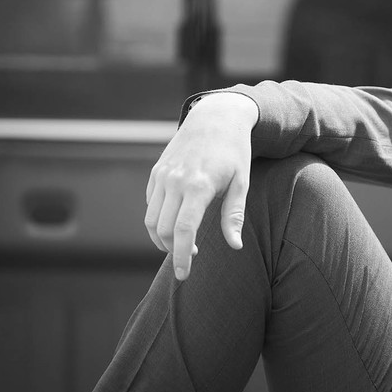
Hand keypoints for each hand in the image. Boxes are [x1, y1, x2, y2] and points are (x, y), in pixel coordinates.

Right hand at [145, 92, 258, 279]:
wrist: (216, 117)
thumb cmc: (234, 152)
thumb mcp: (241, 182)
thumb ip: (234, 215)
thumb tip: (235, 246)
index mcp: (198, 186)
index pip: (184, 231)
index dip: (182, 256)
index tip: (184, 275)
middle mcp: (175, 181)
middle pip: (163, 229)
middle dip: (173, 250)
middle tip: (191, 257)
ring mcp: (162, 175)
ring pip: (151, 219)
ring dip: (162, 238)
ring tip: (181, 243)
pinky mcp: (156, 172)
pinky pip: (150, 204)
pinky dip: (158, 219)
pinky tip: (176, 221)